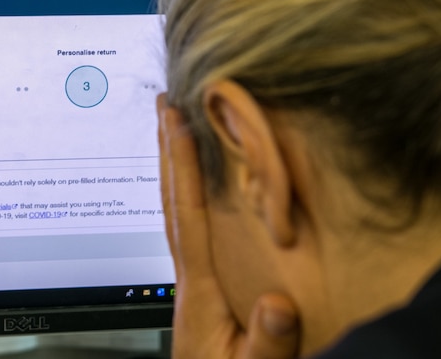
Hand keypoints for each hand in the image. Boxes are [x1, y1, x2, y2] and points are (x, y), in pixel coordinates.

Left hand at [158, 95, 299, 358]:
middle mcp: (189, 279)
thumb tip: (278, 302)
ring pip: (175, 213)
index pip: (188, 215)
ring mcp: (191, 283)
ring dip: (171, 168)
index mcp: (200, 290)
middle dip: (166, 151)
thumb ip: (267, 343)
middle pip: (172, 203)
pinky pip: (189, 230)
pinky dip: (186, 198)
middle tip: (163, 105)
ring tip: (170, 130)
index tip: (177, 122)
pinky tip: (192, 189)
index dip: (181, 166)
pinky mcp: (199, 290)